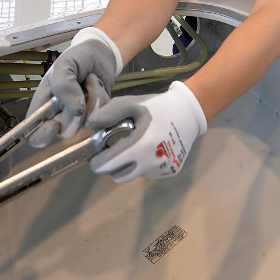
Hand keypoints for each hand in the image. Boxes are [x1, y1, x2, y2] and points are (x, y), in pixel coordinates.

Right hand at [26, 27, 122, 147]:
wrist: (100, 54)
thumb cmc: (77, 58)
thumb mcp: (64, 64)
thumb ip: (64, 86)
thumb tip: (76, 111)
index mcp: (43, 104)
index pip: (33, 133)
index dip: (41, 135)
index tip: (54, 124)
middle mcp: (59, 114)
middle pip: (64, 131)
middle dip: (74, 113)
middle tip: (80, 92)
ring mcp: (79, 117)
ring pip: (85, 123)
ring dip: (90, 98)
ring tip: (88, 82)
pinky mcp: (96, 115)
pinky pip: (101, 115)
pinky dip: (101, 98)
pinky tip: (96, 86)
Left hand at [86, 81, 206, 182]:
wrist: (189, 113)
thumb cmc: (158, 107)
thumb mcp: (132, 103)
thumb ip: (108, 113)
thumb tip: (91, 126)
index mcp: (141, 144)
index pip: (109, 164)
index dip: (97, 163)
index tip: (95, 157)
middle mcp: (152, 162)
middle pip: (118, 176)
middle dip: (111, 166)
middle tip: (114, 151)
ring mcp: (162, 169)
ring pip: (133, 175)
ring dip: (129, 165)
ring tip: (136, 146)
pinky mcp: (170, 172)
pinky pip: (148, 173)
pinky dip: (143, 164)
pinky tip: (151, 149)